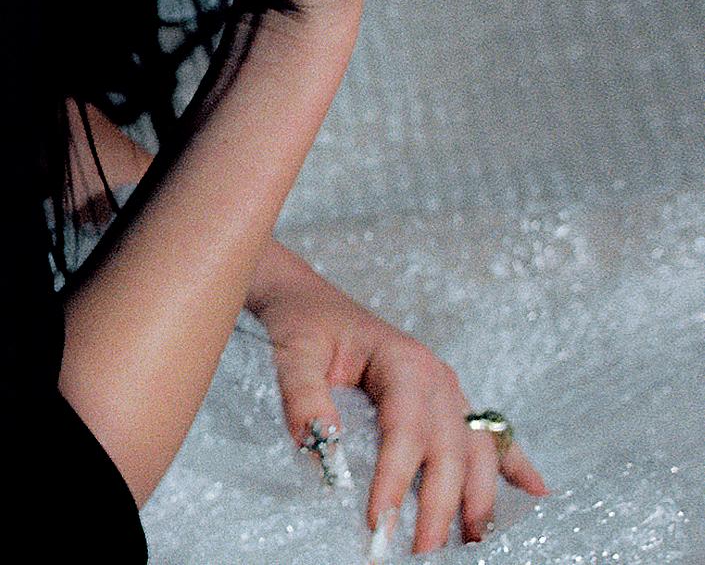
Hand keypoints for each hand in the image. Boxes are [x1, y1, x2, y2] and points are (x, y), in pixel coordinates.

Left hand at [249, 254, 549, 553]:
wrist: (311, 302)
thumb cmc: (305, 324)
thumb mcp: (294, 352)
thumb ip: (304, 395)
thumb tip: (318, 441)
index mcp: (403, 361)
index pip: (406, 429)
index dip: (395, 478)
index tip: (378, 522)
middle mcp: (436, 377)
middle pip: (450, 448)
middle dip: (440, 507)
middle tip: (422, 556)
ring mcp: (448, 391)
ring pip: (477, 449)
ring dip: (479, 498)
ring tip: (474, 544)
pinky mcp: (448, 404)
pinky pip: (489, 436)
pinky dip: (514, 465)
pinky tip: (537, 493)